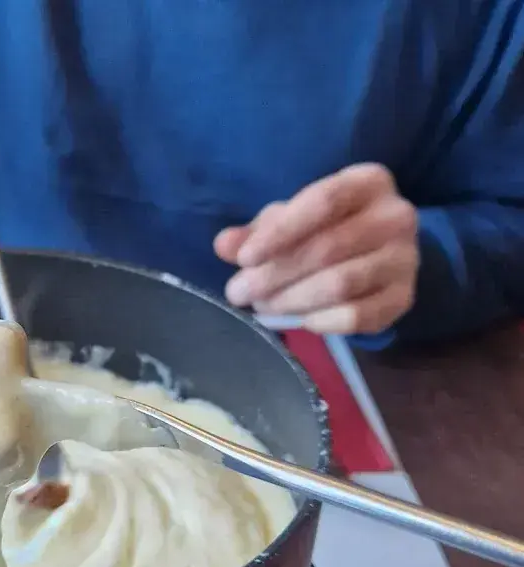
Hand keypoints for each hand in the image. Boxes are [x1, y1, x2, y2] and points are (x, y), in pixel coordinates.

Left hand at [214, 164, 418, 334]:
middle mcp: (395, 216)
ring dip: (292, 301)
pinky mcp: (404, 298)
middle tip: (240, 293)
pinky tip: (299, 320)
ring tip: (263, 306)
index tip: (243, 258)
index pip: (322, 202)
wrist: (383, 258)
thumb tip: (224, 245)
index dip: (279, 232)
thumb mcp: (293, 221)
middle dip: (274, 275)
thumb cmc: (330, 230)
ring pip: (340, 285)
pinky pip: (357, 316)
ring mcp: (405, 259)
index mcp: (368, 183)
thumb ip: (258, 232)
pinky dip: (320, 322)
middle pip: (327, 249)